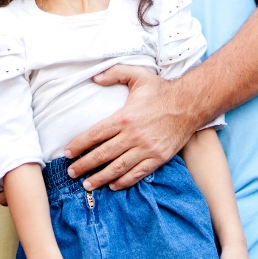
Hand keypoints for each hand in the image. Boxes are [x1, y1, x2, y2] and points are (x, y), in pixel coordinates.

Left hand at [65, 65, 197, 190]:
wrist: (190, 104)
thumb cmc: (161, 90)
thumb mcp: (138, 74)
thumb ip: (114, 73)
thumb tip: (94, 78)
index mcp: (124, 117)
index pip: (95, 134)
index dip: (79, 145)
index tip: (67, 153)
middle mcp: (133, 136)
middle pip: (102, 155)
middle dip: (84, 165)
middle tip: (71, 173)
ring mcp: (146, 149)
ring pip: (118, 168)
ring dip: (100, 178)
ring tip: (87, 184)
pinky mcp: (158, 158)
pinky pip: (137, 174)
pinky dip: (124, 181)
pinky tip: (113, 185)